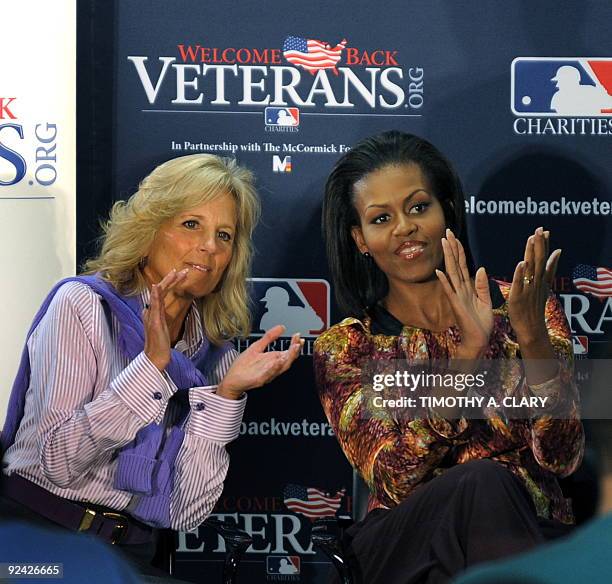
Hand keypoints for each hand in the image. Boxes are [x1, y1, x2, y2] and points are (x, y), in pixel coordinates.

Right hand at [143, 268, 187, 370]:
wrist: (155, 355)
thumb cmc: (160, 341)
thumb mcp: (163, 324)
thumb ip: (160, 314)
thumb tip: (159, 306)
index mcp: (154, 310)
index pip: (163, 292)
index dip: (171, 282)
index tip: (180, 274)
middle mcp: (151, 310)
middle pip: (161, 290)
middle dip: (172, 279)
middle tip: (183, 270)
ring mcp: (152, 315)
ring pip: (158, 294)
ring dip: (166, 282)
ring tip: (175, 272)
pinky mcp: (153, 321)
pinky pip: (153, 306)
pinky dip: (154, 295)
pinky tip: (155, 287)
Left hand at [216, 326, 302, 399]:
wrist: (232, 380)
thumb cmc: (244, 366)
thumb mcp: (257, 346)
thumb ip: (269, 337)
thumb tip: (281, 327)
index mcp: (273, 359)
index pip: (288, 351)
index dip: (294, 344)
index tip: (298, 336)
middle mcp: (273, 367)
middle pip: (288, 360)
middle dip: (294, 351)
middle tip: (298, 342)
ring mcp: (267, 373)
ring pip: (281, 367)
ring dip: (288, 358)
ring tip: (293, 349)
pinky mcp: (259, 379)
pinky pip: (269, 373)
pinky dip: (274, 368)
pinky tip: (277, 361)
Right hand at [435, 229, 492, 357]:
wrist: (479, 339)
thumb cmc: (481, 322)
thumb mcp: (486, 301)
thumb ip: (482, 285)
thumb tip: (480, 268)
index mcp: (468, 287)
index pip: (463, 265)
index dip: (459, 251)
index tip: (455, 237)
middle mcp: (460, 289)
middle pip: (455, 264)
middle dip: (451, 248)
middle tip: (447, 232)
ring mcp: (457, 296)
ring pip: (451, 273)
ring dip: (447, 258)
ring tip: (444, 243)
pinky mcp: (456, 305)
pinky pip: (450, 291)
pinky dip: (444, 281)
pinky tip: (439, 271)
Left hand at [508, 227, 560, 345]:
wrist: (532, 329)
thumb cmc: (535, 307)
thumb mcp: (545, 286)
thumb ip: (550, 269)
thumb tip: (557, 252)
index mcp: (541, 279)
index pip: (544, 259)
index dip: (545, 245)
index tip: (545, 230)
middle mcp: (536, 283)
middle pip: (539, 261)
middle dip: (539, 244)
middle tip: (539, 229)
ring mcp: (528, 290)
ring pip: (530, 269)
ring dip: (531, 254)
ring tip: (531, 239)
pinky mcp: (517, 298)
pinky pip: (519, 284)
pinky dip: (521, 274)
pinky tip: (522, 263)